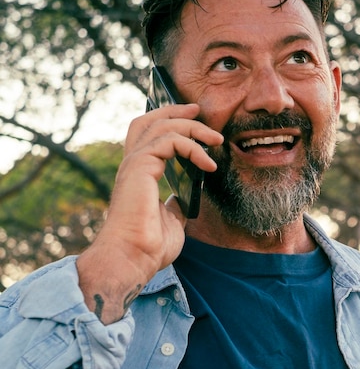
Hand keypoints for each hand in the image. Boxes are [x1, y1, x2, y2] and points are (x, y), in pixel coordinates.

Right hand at [76, 103, 222, 323]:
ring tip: (216, 140)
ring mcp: (135, 164)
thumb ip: (175, 204)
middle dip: (175, 110)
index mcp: (138, 174)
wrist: (134, 258)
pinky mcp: (140, 167)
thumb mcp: (171, 220)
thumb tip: (182, 199)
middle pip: (149, 120)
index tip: (193, 116)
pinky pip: (170, 141)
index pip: (147, 134)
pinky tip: (209, 164)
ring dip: (193, 129)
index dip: (167, 119)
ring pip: (162, 126)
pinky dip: (193, 147)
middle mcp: (133, 164)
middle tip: (199, 110)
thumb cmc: (149, 246)